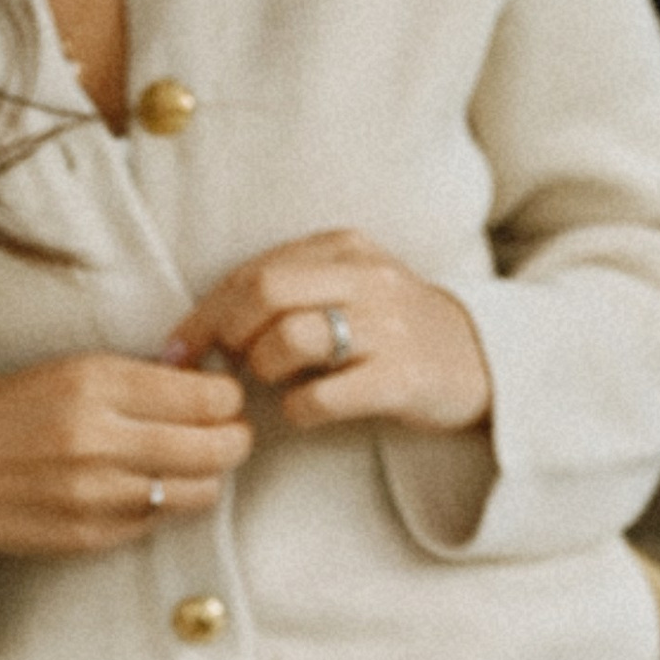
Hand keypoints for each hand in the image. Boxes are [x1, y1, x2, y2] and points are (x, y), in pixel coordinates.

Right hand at [0, 355, 251, 554]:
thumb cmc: (11, 409)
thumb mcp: (71, 370)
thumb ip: (140, 378)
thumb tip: (205, 379)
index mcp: (95, 383)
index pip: (206, 397)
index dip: (228, 399)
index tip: (225, 399)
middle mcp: (99, 439)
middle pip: (215, 448)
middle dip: (235, 440)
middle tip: (232, 434)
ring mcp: (96, 494)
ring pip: (199, 492)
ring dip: (207, 477)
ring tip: (193, 463)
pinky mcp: (90, 535)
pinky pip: (158, 521)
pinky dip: (164, 504)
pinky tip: (146, 487)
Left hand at [168, 230, 491, 435]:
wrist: (483, 360)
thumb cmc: (394, 332)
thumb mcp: (348, 288)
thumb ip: (290, 292)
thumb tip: (208, 326)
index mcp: (345, 248)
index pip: (254, 270)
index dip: (205, 312)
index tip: (177, 348)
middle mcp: (366, 278)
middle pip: (265, 292)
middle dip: (228, 333)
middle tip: (225, 366)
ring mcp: (387, 328)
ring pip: (291, 337)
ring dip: (263, 367)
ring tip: (273, 382)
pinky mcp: (401, 379)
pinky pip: (325, 395)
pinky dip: (299, 408)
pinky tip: (304, 410)